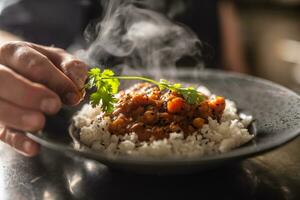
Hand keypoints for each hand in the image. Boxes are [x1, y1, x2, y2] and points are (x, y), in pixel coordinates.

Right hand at [0, 41, 87, 155]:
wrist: (10, 70)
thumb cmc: (36, 65)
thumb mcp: (54, 59)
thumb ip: (68, 65)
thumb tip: (79, 76)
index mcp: (14, 52)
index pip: (32, 63)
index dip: (54, 79)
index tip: (73, 94)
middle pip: (4, 80)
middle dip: (29, 93)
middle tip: (53, 105)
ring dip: (17, 115)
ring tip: (39, 123)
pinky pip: (0, 132)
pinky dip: (16, 141)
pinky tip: (33, 148)